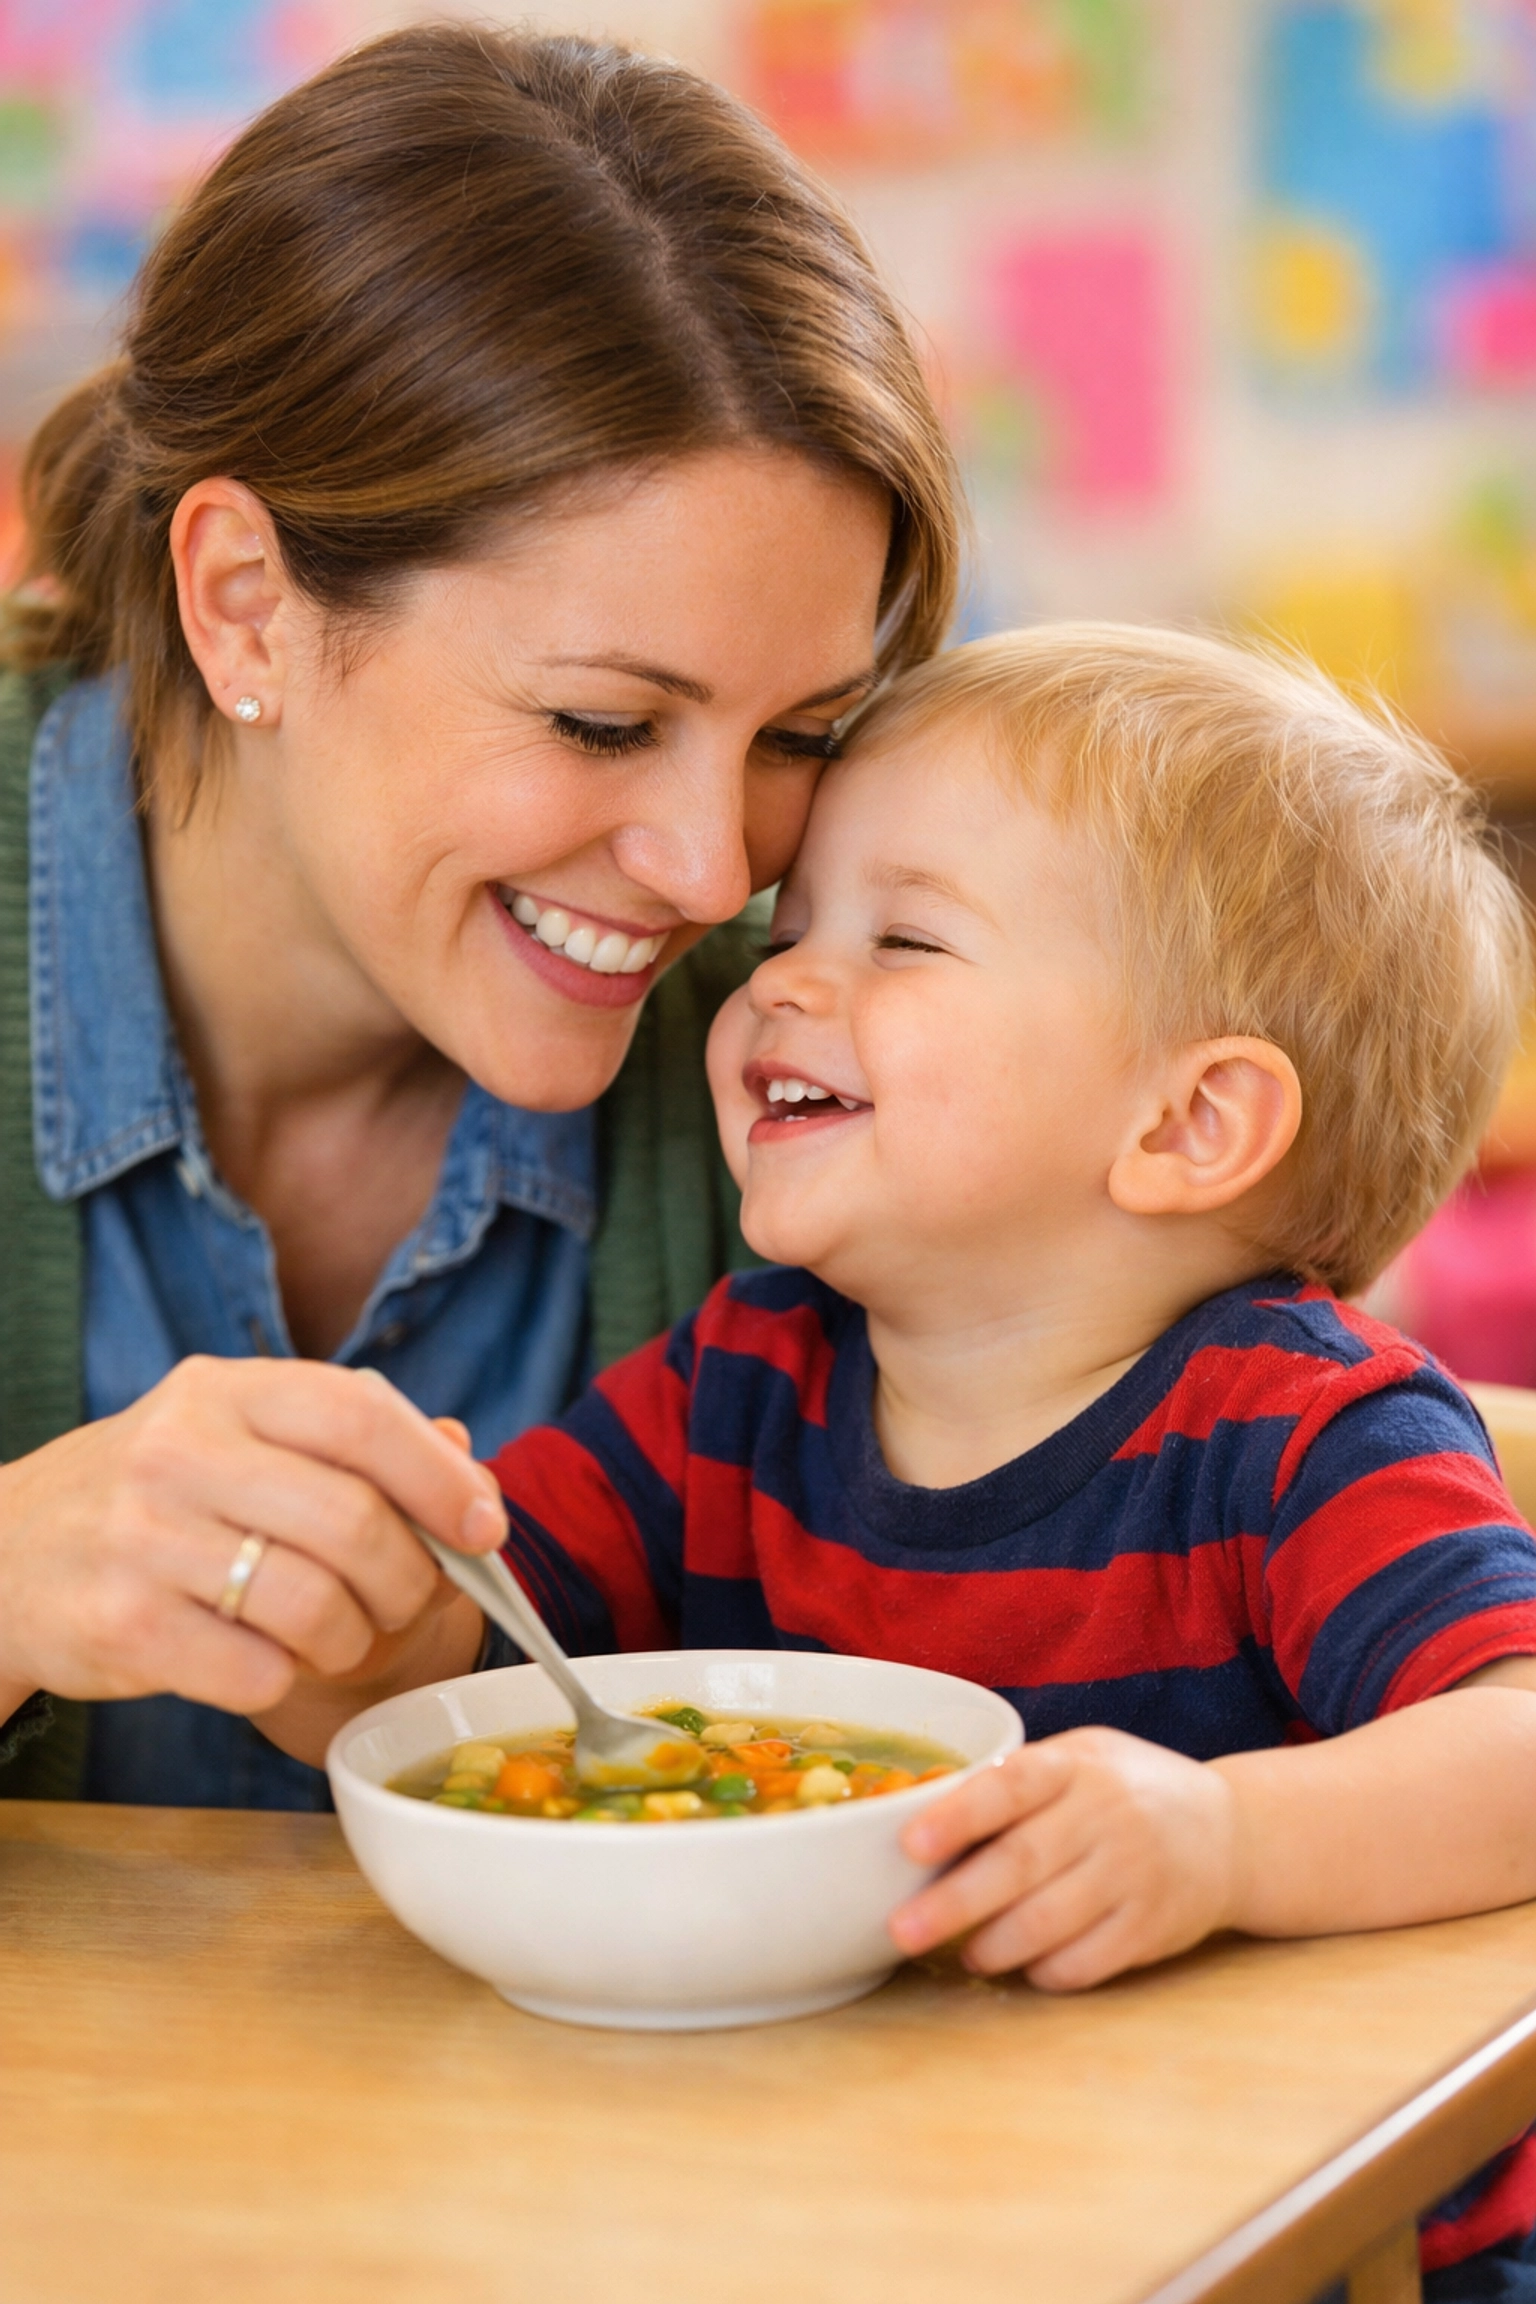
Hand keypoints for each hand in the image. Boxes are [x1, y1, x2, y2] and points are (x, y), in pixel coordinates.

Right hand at [0, 1357, 505, 1719]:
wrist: (6, 1554)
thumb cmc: (159, 1496)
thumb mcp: (240, 1435)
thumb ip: (355, 1443)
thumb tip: (472, 1477)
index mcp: (224, 1392)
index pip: (359, 1414)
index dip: (439, 1477)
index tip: (485, 1527)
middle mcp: (178, 1453)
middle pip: (352, 1521)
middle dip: (410, 1577)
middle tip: (411, 1602)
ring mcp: (143, 1540)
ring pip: (315, 1606)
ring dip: (353, 1639)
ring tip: (337, 1637)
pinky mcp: (122, 1627)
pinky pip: (258, 1674)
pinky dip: (285, 1680)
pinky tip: (265, 1659)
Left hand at [890, 1728, 1237, 1990]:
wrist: (1230, 1833)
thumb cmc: (1126, 1792)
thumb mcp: (1080, 1759)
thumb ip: (1015, 1781)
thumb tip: (921, 1817)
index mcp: (1077, 1766)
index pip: (1010, 1786)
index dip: (957, 1816)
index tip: (909, 1844)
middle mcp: (1107, 1816)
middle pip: (1020, 1863)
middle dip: (953, 1902)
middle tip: (902, 1929)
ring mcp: (1134, 1874)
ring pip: (1048, 1922)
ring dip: (994, 1945)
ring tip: (964, 1952)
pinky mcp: (1152, 1929)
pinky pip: (1085, 1963)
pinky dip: (1043, 1971)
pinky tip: (1022, 1967)